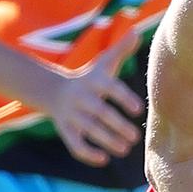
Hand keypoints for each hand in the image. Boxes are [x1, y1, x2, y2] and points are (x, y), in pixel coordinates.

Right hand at [43, 32, 145, 166]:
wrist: (53, 90)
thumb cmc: (89, 78)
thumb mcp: (103, 63)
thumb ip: (121, 50)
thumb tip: (136, 32)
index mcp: (93, 81)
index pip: (110, 88)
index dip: (123, 98)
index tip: (138, 109)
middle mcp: (81, 97)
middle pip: (99, 112)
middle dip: (117, 125)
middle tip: (136, 137)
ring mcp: (71, 114)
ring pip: (88, 130)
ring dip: (107, 141)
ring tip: (125, 149)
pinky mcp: (65, 129)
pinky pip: (74, 144)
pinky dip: (87, 154)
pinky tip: (104, 159)